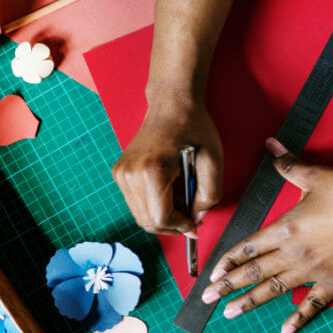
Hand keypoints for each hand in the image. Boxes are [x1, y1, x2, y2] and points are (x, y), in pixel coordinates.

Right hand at [111, 100, 222, 234]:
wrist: (171, 105)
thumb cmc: (193, 128)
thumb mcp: (213, 161)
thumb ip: (209, 196)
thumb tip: (196, 219)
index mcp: (151, 172)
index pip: (160, 219)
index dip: (180, 227)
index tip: (193, 226)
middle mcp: (130, 175)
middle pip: (146, 222)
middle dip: (170, 225)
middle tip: (189, 218)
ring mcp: (121, 174)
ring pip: (140, 215)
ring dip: (161, 216)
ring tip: (179, 200)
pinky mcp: (119, 173)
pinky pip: (135, 202)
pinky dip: (152, 205)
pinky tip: (167, 192)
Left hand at [202, 138, 332, 332]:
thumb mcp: (315, 175)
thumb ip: (288, 164)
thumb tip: (271, 144)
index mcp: (284, 228)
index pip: (246, 248)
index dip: (226, 261)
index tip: (211, 273)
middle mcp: (293, 253)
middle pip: (252, 272)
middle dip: (226, 286)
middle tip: (206, 299)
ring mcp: (313, 270)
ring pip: (273, 289)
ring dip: (249, 302)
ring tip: (230, 312)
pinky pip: (312, 304)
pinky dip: (297, 319)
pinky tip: (284, 331)